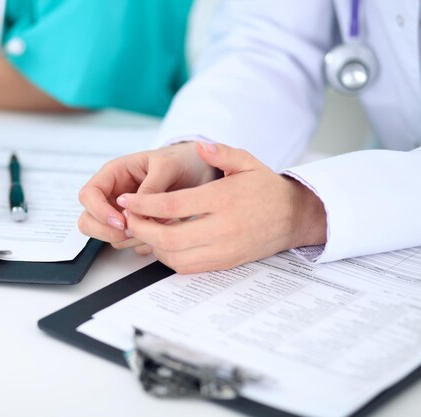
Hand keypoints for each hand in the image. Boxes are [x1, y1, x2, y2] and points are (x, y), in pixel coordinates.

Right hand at [77, 142, 216, 252]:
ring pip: (106, 234)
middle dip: (107, 230)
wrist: (200, 170)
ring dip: (127, 239)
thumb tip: (135, 211)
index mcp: (115, 174)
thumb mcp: (167, 166)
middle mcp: (113, 194)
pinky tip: (158, 233)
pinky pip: (126, 242)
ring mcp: (121, 212)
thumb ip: (151, 187)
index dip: (99, 211)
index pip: (89, 194)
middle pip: (89, 219)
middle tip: (132, 231)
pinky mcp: (134, 226)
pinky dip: (139, 243)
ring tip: (154, 229)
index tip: (121, 222)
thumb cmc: (181, 160)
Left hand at [117, 143, 326, 272]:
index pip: (173, 204)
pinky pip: (188, 267)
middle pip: (169, 237)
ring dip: (152, 245)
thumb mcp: (247, 162)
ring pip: (175, 256)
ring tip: (143, 230)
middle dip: (141, 229)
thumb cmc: (266, 189)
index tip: (125, 200)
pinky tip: (162, 244)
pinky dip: (168, 258)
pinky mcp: (225, 263)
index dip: (143, 204)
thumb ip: (221, 153)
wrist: (294, 217)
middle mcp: (222, 228)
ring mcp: (223, 249)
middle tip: (127, 219)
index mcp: (223, 199)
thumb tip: (199, 147)